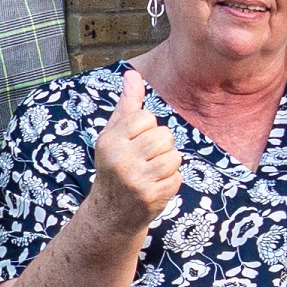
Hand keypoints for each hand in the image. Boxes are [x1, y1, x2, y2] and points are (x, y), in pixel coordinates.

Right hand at [89, 66, 181, 233]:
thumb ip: (127, 104)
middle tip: (144, 160)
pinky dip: (170, 181)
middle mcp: (120, 159)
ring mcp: (136, 180)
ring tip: (150, 173)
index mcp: (109, 140)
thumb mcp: (114, 135)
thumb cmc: (115, 166)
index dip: (146, 129)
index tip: (134, 144)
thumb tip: (133, 73)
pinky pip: (177, 176)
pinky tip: (154, 187)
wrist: (111, 213)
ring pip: (174, 156)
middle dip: (160, 146)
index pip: (147, 117)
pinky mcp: (151, 196)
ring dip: (167, 164)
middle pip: (164, 135)